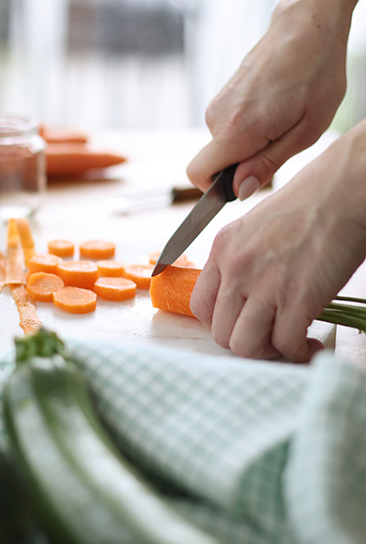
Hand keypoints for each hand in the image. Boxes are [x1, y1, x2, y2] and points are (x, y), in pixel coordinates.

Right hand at [187, 0, 347, 197]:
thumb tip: (238, 190)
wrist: (306, 26)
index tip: (242, 183)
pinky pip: (227, 127)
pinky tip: (273, 107)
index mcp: (235, 130)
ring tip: (281, 118)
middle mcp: (216, 118)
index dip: (215, 188)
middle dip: (243, 163)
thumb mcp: (305, 131)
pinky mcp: (222, 97)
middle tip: (281, 139)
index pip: (198, 174)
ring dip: (249, 143)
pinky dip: (247, 127)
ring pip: (223, 145)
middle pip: (214, 162)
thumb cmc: (315, 74)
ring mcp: (217, 105)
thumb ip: (266, 165)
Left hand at [190, 126, 365, 361]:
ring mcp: (263, 284)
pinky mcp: (297, 298)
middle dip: (246, 343)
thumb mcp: (256, 228)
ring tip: (288, 345)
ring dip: (268, 353)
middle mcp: (235, 268)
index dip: (221, 323)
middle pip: (220, 332)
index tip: (243, 324)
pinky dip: (297, 352)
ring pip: (245, 346)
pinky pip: (284, 345)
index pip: (200, 306)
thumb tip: (245, 295)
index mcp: (222, 250)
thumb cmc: (309, 204)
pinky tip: (310, 344)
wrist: (343, 190)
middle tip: (269, 340)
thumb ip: (242, 260)